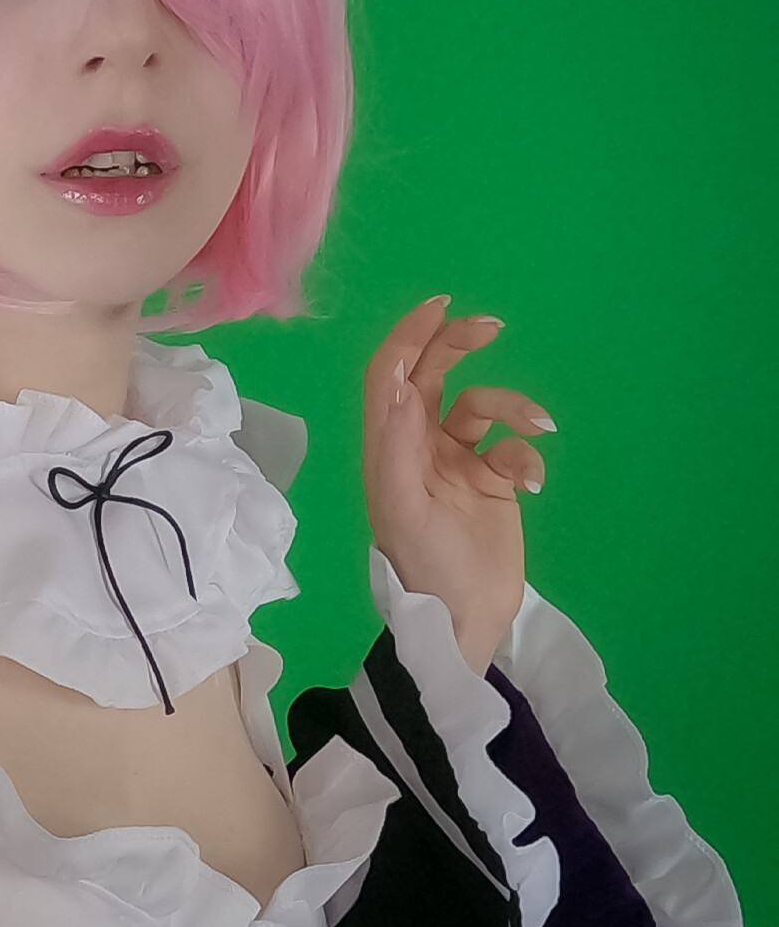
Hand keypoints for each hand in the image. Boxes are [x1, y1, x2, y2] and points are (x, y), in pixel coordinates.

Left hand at [362, 296, 555, 675]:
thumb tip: (403, 383)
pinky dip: (528, 452)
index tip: (440, 306)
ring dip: (513, 406)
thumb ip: (399, 443)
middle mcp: (418, 443)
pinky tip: (532, 481)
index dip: (409, 337)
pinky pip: (513, 446)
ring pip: (484, 406)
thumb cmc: (423, 565)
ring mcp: (457, 460)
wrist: (462, 619)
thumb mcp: (403, 506)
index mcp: (388, 444)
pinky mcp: (492, 481)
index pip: (392, 375)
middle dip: (458, 345)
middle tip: (491, 327)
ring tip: (538, 426)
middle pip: (436, 375)